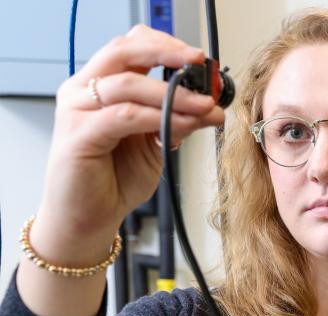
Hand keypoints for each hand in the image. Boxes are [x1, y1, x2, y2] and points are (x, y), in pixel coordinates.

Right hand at [36, 24, 225, 243]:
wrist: (89, 218)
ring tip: (205, 105)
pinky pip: (125, 117)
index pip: (129, 47)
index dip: (164, 45)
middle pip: (123, 53)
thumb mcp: (157, 144)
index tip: (198, 57)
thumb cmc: (115, 180)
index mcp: (100, 86)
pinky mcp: (79, 135)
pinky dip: (160, 117)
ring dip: (174, 94)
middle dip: (167, 54)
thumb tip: (210, 105)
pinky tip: (185, 124)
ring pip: (128, 85)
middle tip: (201, 65)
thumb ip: (177, 120)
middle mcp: (83, 91)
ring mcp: (77, 111)